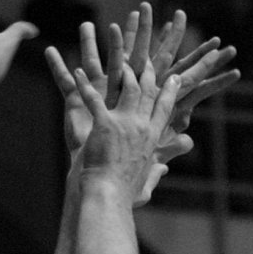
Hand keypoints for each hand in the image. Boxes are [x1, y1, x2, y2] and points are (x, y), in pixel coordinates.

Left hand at [74, 61, 180, 200]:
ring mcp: (124, 123)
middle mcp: (142, 127)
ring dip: (124, 71)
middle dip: (148, 72)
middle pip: (148, 92)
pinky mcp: (104, 124)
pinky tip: (77, 72)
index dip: (169, 91)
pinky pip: (94, 98)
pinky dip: (85, 85)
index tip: (174, 77)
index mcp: (152, 138)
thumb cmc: (124, 194)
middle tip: (145, 59)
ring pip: (128, 88)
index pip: (164, 108)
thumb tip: (164, 169)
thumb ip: (156, 172)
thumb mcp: (146, 182)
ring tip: (119, 58)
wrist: (108, 195)